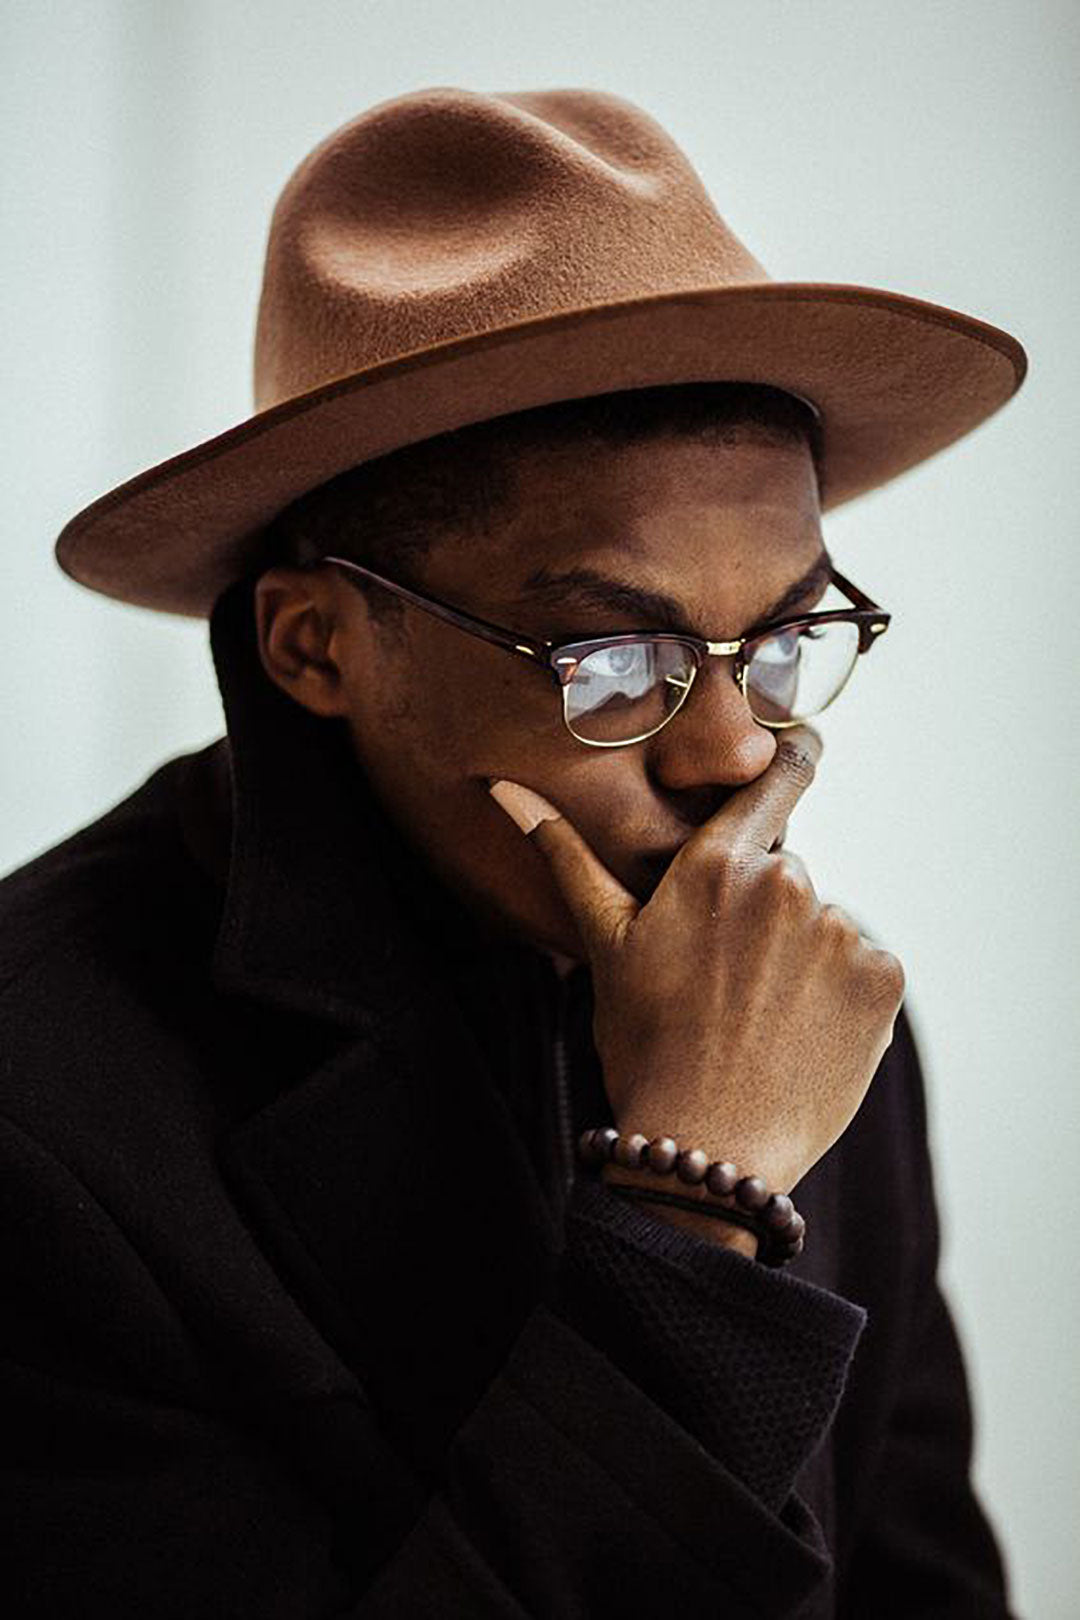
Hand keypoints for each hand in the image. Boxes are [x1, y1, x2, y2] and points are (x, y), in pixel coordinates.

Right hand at [489, 728, 905, 1195]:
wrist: (706, 1149)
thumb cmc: (644, 1045)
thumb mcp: (603, 946)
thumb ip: (566, 856)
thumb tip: (502, 787)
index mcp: (718, 863)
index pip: (777, 777)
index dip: (795, 757)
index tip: (806, 744)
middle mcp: (786, 881)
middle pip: (788, 872)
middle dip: (764, 911)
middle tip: (728, 979)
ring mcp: (840, 929)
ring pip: (825, 923)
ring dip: (803, 957)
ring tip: (760, 1018)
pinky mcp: (883, 979)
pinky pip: (866, 967)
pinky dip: (843, 996)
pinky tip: (800, 1035)